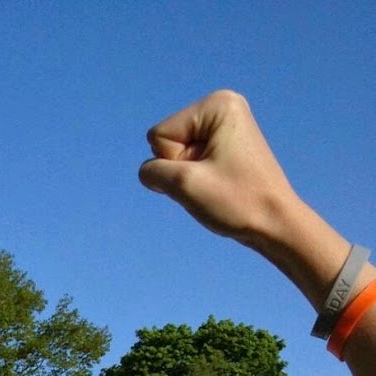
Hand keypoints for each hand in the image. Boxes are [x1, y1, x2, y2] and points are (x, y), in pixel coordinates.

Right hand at [139, 90, 297, 246]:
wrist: (275, 223)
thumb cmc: (236, 201)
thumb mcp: (184, 184)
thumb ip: (153, 172)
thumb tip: (149, 172)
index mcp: (216, 104)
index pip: (160, 136)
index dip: (174, 164)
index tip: (206, 175)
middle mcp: (222, 106)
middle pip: (168, 142)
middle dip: (182, 168)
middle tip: (212, 182)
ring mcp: (226, 125)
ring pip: (178, 154)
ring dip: (189, 177)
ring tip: (218, 185)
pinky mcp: (227, 144)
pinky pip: (192, 161)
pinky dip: (198, 178)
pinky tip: (220, 185)